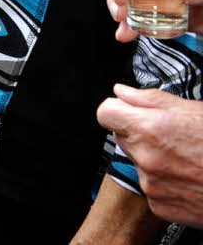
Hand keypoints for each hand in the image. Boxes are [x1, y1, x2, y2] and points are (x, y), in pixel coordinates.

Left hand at [98, 85, 202, 227]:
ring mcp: (151, 184)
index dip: (117, 109)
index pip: (105, 113)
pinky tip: (186, 176)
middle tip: (169, 135)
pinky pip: (150, 186)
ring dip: (152, 157)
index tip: (126, 110)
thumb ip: (149, 99)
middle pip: (122, 136)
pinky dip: (163, 181)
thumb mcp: (192, 110)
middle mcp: (146, 158)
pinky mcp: (159, 205)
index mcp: (150, 129)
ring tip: (185, 156)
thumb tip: (123, 92)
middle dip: (138, 132)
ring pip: (137, 161)